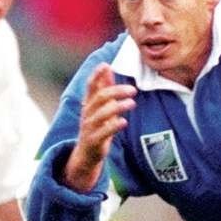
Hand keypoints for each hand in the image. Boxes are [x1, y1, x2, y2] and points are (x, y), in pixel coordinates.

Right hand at [65, 63, 136, 191]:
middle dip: (116, 91)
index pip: (90, 86)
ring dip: (117, 107)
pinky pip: (103, 133)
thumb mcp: (100, 107)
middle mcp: (87, 114)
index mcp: (89, 104)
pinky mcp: (94, 141)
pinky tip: (124, 122)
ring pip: (101, 114)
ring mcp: (89, 127)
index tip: (105, 65)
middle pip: (99, 98)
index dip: (96, 75)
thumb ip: (104, 89)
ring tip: (132, 103)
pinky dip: (113, 126)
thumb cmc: (97, 127)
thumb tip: (108, 68)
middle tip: (133, 89)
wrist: (86, 154)